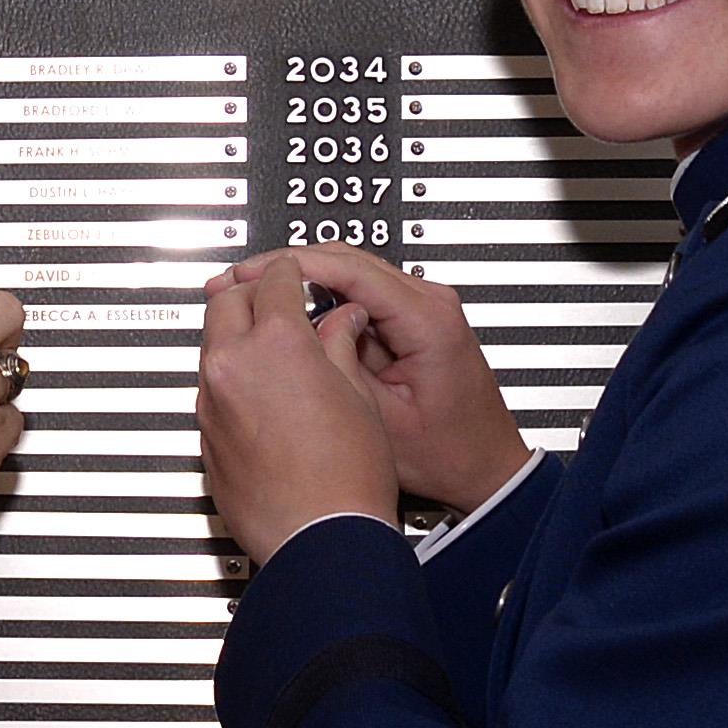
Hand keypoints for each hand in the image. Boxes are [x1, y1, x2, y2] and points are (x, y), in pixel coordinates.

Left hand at [196, 254, 400, 565]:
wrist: (321, 541)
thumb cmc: (347, 480)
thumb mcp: (359, 395)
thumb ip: (340, 345)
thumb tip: (340, 323)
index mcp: (275, 344)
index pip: (274, 280)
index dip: (290, 271)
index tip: (295, 272)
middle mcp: (233, 367)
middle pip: (225, 301)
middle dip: (249, 292)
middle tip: (272, 296)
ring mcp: (213, 403)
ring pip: (212, 346)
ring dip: (236, 337)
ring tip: (270, 347)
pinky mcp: (205, 438)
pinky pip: (212, 391)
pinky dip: (232, 381)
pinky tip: (262, 395)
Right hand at [222, 241, 529, 512]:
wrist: (488, 468)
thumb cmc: (450, 455)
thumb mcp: (381, 419)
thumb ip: (339, 368)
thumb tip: (297, 331)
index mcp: (428, 319)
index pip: (348, 269)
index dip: (290, 265)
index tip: (252, 272)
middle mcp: (430, 302)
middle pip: (347, 259)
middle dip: (286, 266)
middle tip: (238, 280)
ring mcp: (425, 307)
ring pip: (351, 271)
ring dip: (302, 278)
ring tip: (255, 293)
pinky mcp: (415, 319)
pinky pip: (362, 292)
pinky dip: (324, 295)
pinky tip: (291, 309)